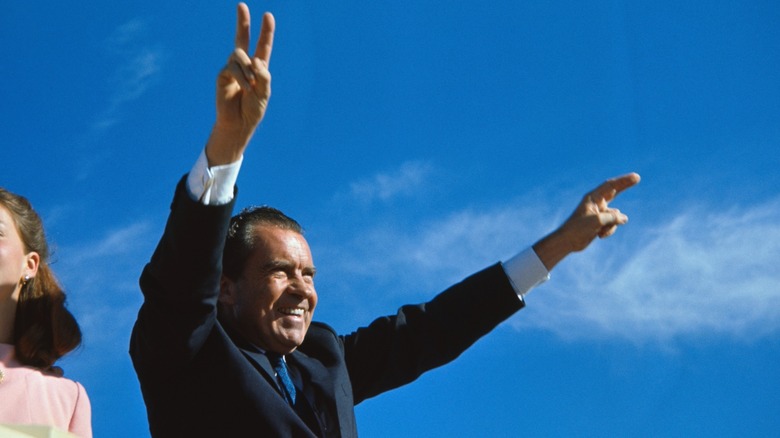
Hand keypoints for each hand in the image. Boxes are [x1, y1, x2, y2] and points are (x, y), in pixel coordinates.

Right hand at [206, 3, 274, 165]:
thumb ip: (264, 75)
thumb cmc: (253, 110)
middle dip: (242, 21)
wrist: (239, 124)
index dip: (266, 31)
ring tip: (250, 86)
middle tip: (241, 4)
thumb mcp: (264, 93)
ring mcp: (232, 69)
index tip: (268, 15)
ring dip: (248, 69)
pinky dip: (242, 77)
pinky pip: (232, 68)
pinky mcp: (223, 75)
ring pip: (239, 55)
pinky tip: (245, 87)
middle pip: (242, 38)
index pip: (263, 46)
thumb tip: (256, 60)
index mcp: (258, 68)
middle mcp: (244, 65)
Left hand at [533, 173, 640, 269]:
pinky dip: (609, 230)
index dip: (623, 181)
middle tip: (637, 178)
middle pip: (615, 192)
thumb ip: (612, 218)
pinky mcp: (601, 223)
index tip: (635, 177)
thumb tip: (624, 218)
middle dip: (625, 186)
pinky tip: (599, 236)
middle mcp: (597, 203)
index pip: (610, 186)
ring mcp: (600, 213)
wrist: (568, 242)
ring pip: (616, 216)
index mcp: (592, 198)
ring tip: (600, 230)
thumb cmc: (578, 228)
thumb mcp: (597, 221)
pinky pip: (613, 225)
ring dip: (611, 225)